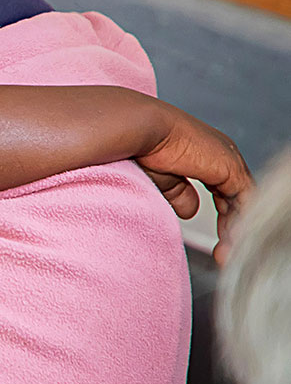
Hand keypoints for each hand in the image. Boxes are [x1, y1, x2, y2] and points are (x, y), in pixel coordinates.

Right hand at [134, 106, 252, 257]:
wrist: (140, 129)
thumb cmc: (141, 146)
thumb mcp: (163, 178)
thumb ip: (179, 193)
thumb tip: (191, 210)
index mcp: (206, 153)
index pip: (225, 192)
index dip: (224, 218)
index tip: (217, 242)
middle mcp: (222, 155)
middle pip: (237, 199)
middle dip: (231, 228)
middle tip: (224, 254)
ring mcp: (229, 161)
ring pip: (242, 203)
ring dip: (235, 231)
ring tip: (225, 254)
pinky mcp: (231, 169)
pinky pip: (244, 203)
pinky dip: (238, 224)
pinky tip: (228, 242)